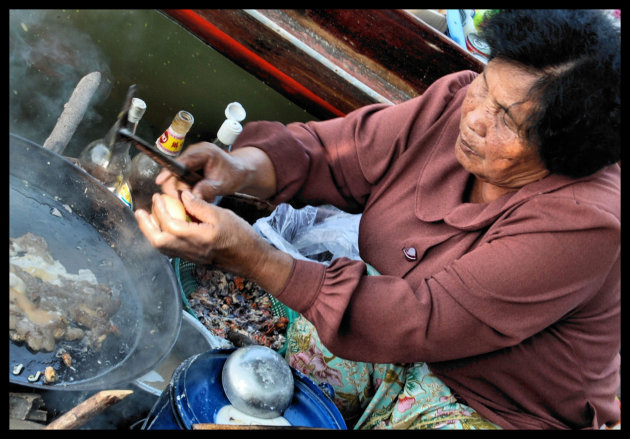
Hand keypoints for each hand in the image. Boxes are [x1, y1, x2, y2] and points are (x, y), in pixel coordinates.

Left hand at [135, 191, 292, 293]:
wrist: (251, 259)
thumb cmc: (241, 237)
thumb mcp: (222, 215)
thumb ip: (199, 205)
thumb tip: (183, 196)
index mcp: (197, 237)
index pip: (169, 224)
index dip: (160, 209)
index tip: (158, 197)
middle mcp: (190, 250)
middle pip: (158, 241)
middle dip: (145, 226)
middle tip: (140, 212)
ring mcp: (190, 257)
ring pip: (161, 248)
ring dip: (151, 233)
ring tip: (147, 219)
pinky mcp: (192, 258)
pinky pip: (170, 250)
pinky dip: (161, 238)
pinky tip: (163, 228)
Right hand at [156, 142, 245, 202]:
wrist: (240, 171)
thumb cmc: (234, 174)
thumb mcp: (222, 184)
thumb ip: (207, 189)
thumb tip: (192, 196)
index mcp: (203, 152)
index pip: (182, 162)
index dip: (169, 172)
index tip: (160, 181)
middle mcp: (194, 153)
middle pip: (176, 171)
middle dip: (179, 188)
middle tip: (188, 201)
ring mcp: (191, 159)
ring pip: (178, 177)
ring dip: (186, 190)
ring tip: (203, 195)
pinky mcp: (190, 166)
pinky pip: (182, 178)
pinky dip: (189, 188)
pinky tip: (201, 192)